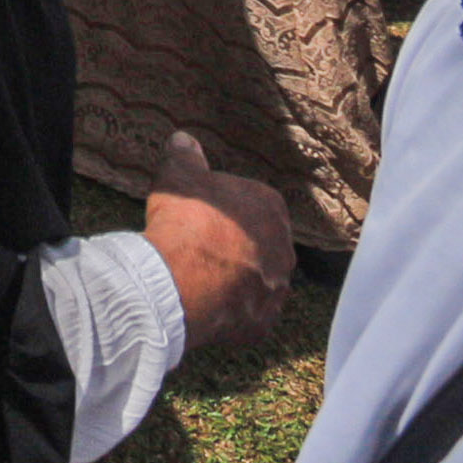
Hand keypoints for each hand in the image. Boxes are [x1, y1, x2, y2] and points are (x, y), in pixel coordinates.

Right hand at [143, 129, 292, 358]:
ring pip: (257, 278)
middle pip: (258, 240)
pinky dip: (231, 308)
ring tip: (200, 275)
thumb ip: (186, 155)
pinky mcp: (263, 323)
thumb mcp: (178, 176)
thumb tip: (184, 138)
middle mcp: (284, 249)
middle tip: (199, 243)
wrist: (179, 282)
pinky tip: (205, 303)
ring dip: (236, 277)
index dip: (223, 206)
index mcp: (271, 207)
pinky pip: (247, 312)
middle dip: (235, 242)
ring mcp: (276, 289)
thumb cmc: (185, 222)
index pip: (252, 200)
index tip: (200, 211)